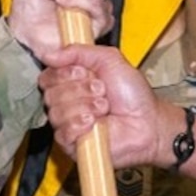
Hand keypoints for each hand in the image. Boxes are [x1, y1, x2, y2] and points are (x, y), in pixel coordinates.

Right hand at [40, 44, 175, 165]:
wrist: (147, 122)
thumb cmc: (133, 95)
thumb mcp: (110, 59)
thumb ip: (79, 52)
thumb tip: (48, 54)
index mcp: (72, 81)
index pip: (48, 75)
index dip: (65, 73)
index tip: (84, 73)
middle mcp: (67, 101)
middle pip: (51, 93)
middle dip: (80, 90)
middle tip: (101, 91)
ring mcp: (68, 122)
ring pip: (57, 112)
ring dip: (85, 107)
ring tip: (103, 108)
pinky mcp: (72, 143)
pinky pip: (62, 132)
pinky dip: (80, 125)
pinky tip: (95, 123)